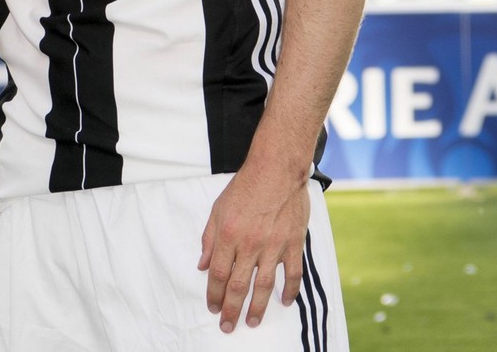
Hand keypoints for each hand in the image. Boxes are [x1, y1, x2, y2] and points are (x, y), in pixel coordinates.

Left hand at [198, 168, 309, 331]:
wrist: (276, 170)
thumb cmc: (245, 187)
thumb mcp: (217, 209)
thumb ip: (209, 239)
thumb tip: (203, 265)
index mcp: (228, 235)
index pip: (219, 274)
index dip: (215, 294)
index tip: (213, 308)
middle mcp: (250, 244)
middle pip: (239, 285)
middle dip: (231, 309)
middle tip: (228, 327)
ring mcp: (273, 246)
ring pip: (264, 285)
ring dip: (257, 308)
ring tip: (251, 322)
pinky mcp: (293, 244)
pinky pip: (293, 273)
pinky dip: (289, 291)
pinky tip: (284, 302)